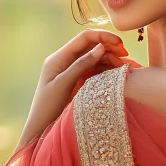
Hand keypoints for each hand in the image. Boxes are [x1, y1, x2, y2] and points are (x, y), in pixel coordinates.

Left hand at [14, 29, 129, 149]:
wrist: (40, 128)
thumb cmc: (47, 107)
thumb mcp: (64, 84)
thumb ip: (81, 65)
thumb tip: (101, 47)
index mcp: (59, 57)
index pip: (84, 38)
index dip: (103, 36)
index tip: (120, 44)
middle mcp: (65, 60)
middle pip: (91, 46)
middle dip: (109, 48)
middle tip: (125, 56)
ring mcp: (71, 71)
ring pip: (94, 58)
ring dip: (109, 59)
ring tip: (123, 67)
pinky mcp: (77, 81)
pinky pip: (94, 70)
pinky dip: (106, 70)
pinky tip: (116, 74)